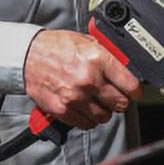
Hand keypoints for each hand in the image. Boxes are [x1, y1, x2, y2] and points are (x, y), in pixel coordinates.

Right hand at [23, 30, 142, 129]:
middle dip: (120, 101)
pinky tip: (85, 109)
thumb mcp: (86, 40)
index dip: (135, 90)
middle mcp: (88, 79)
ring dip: (104, 111)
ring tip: (98, 102)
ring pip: (103, 116)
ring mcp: (75, 97)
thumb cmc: (56, 46)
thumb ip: (106, 54)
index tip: (134, 92)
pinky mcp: (62, 109)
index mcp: (97, 59)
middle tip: (116, 97)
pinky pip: (85, 123)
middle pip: (119, 103)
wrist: (28, 55)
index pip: (129, 84)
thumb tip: (124, 65)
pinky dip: (88, 119)